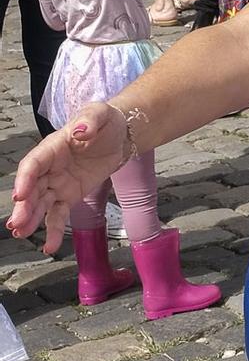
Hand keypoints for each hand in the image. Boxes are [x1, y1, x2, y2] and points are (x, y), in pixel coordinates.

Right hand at [8, 102, 128, 252]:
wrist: (121, 134)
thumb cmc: (105, 121)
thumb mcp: (99, 113)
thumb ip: (89, 121)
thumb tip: (80, 130)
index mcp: (51, 148)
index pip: (33, 164)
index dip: (25, 179)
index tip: (19, 195)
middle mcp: (49, 168)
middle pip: (32, 189)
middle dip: (23, 207)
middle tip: (16, 224)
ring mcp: (58, 183)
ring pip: (41, 204)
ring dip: (31, 220)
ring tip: (22, 234)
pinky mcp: (70, 195)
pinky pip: (59, 214)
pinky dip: (54, 230)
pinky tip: (50, 247)